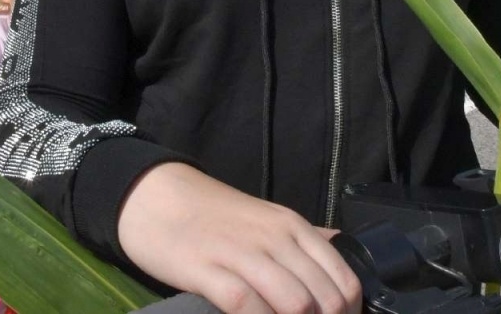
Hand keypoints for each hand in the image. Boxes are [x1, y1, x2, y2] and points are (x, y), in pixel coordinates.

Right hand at [118, 162, 361, 313]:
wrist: (156, 198)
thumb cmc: (214, 216)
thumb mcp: (268, 219)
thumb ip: (303, 239)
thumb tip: (342, 252)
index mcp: (294, 227)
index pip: (344, 280)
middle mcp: (275, 238)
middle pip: (325, 299)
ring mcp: (241, 253)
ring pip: (295, 304)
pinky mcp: (207, 270)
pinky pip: (247, 306)